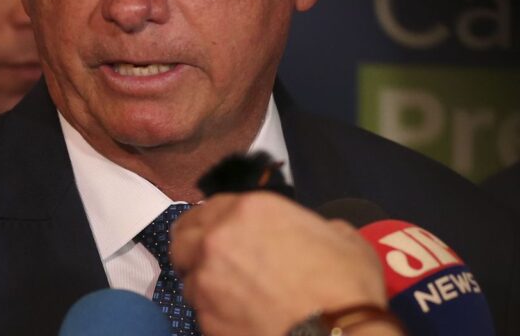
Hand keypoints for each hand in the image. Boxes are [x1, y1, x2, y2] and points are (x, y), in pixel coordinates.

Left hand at [170, 192, 390, 335]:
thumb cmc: (346, 286)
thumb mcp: (343, 239)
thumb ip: (314, 228)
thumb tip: (315, 234)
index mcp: (249, 211)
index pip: (209, 208)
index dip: (215, 222)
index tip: (222, 234)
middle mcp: (217, 240)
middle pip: (182, 239)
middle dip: (193, 247)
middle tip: (210, 261)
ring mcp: (206, 281)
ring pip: (188, 279)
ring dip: (203, 284)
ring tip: (228, 296)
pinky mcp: (205, 319)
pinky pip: (201, 313)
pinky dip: (214, 314)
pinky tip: (237, 319)